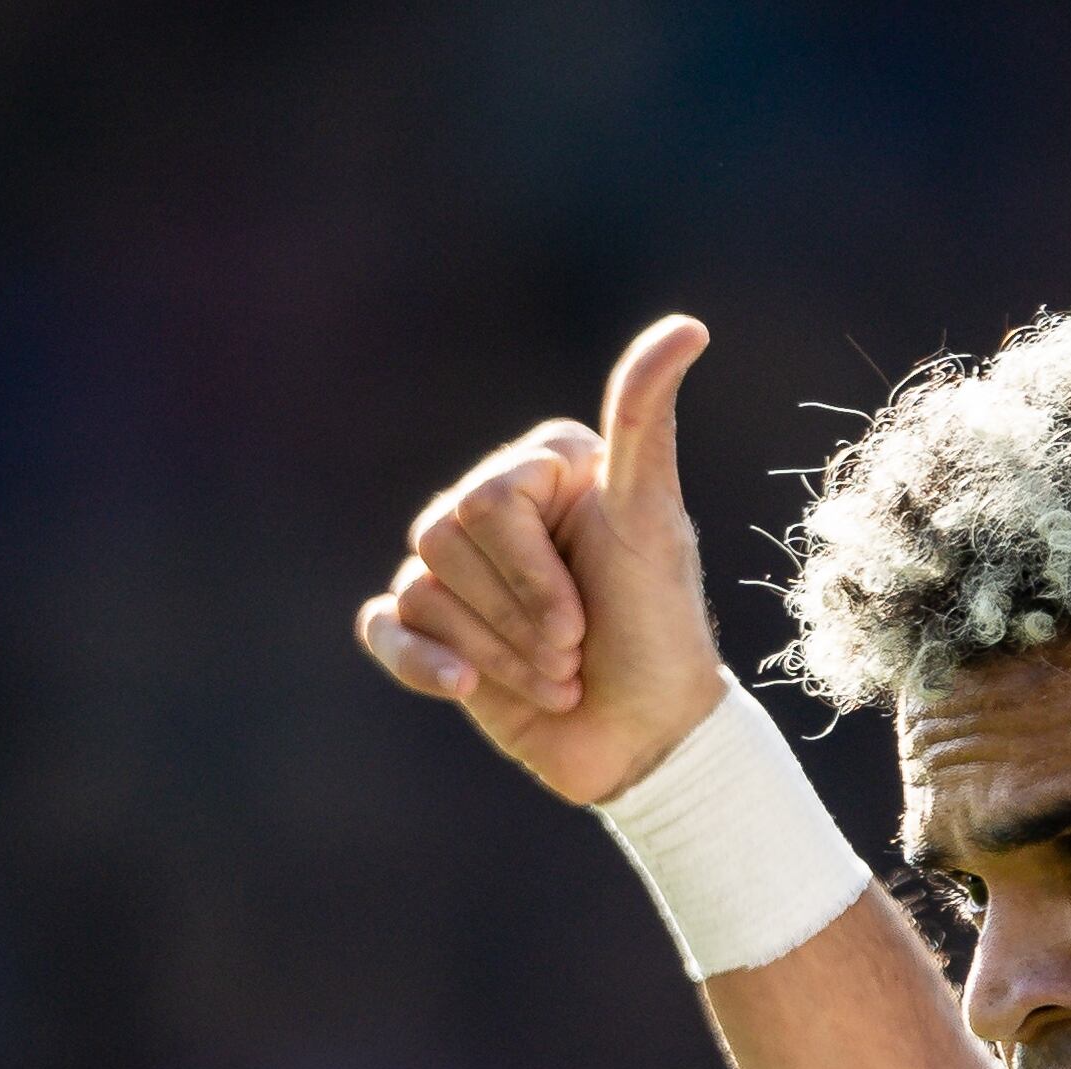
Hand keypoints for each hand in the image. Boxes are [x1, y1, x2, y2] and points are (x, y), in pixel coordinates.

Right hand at [357, 316, 727, 806]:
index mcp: (541, 467)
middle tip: (575, 651)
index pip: (486, 503)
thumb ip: (647, 424)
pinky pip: (382, 627)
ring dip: (496, 654)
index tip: (589, 615)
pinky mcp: (432, 631)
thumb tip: (687, 326)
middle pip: (440, 540)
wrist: (647, 739)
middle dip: (517, 618)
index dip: (532, 574)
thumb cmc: (659, 629)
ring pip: (420, 593)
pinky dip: (420, 663)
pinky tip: (466, 689)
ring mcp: (460, 571)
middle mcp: (493, 507)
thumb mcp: (652, 524)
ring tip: (557, 677)